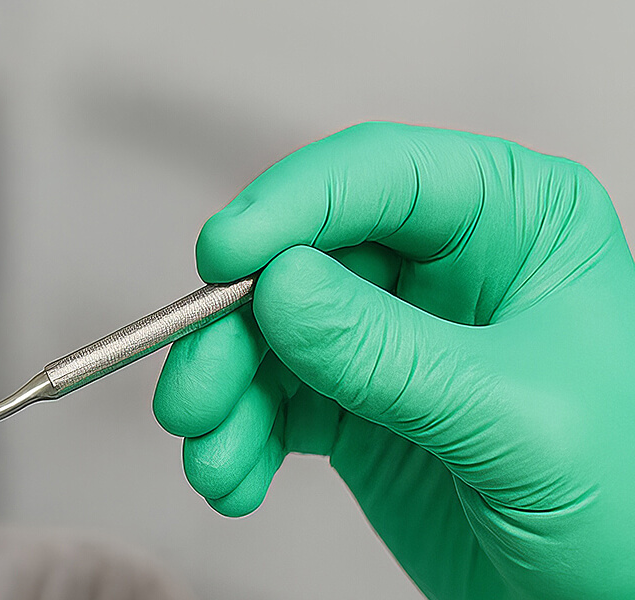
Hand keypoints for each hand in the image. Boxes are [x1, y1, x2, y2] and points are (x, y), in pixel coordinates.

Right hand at [153, 122, 634, 598]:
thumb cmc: (626, 507)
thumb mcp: (512, 421)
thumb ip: (390, 353)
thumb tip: (276, 286)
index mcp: (517, 224)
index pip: (384, 177)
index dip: (291, 207)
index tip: (223, 258)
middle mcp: (448, 265)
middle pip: (299, 258)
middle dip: (231, 329)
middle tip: (192, 394)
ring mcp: (397, 336)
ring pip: (268, 332)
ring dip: (223, 393)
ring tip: (211, 456)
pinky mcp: (361, 407)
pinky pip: (271, 402)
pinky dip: (237, 439)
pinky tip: (235, 479)